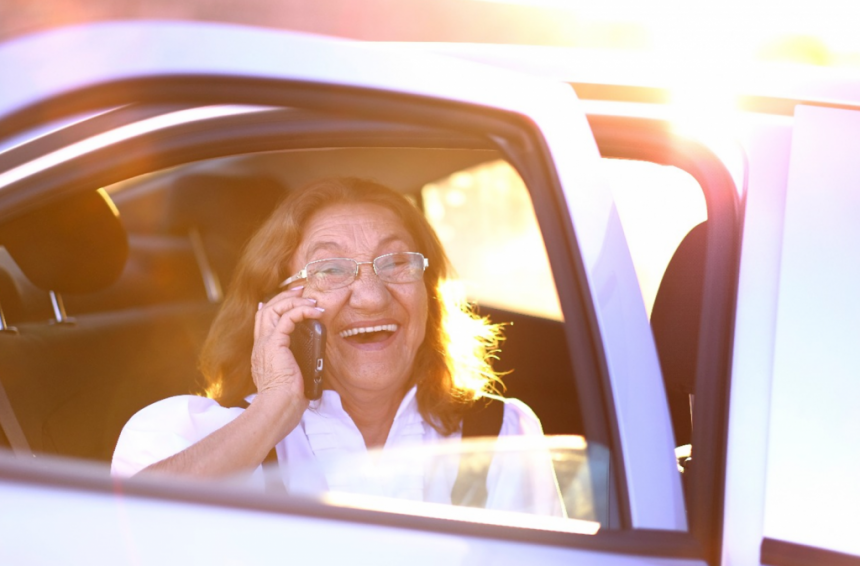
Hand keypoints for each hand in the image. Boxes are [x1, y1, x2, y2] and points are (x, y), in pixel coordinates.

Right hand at [252, 286, 323, 402]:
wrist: (278, 409)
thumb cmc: (286, 402)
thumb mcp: (292, 377)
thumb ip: (296, 365)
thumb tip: (311, 359)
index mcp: (262, 353)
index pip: (263, 321)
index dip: (274, 306)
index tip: (290, 299)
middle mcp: (260, 345)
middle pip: (266, 309)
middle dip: (285, 296)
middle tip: (302, 290)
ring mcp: (265, 343)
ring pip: (274, 308)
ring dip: (294, 300)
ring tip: (312, 300)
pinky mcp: (274, 344)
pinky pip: (288, 317)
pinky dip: (302, 310)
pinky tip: (315, 311)